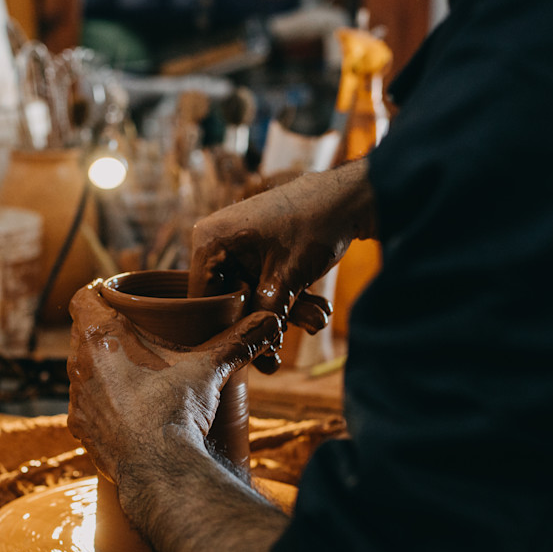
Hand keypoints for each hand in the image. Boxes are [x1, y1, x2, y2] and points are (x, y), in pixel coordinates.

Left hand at [66, 286, 280, 486]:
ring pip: (84, 370)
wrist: (159, 469)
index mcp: (101, 336)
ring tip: (134, 372)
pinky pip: (88, 406)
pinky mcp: (82, 430)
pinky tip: (128, 409)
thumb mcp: (209, 368)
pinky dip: (104, 403)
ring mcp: (78, 400)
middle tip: (136, 333)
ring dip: (103, 368)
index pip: (84, 296)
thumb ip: (239, 341)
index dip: (100, 292)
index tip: (119, 297)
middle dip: (108, 331)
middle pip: (84, 332)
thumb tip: (271, 321)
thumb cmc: (175, 410)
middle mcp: (79, 365)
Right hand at [189, 158, 373, 372]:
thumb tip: (261, 355)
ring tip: (318, 318)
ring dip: (286, 312)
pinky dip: (289, 297)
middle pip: (229, 300)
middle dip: (266, 321)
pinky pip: (265, 283)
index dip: (226, 328)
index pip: (202, 300)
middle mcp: (217, 243)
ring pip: (253, 295)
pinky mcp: (258, 250)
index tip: (252, 348)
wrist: (350, 196)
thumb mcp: (286, 279)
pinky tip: (318, 307)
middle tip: (291, 340)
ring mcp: (238, 246)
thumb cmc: (315, 225)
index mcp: (210, 242)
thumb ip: (266, 315)